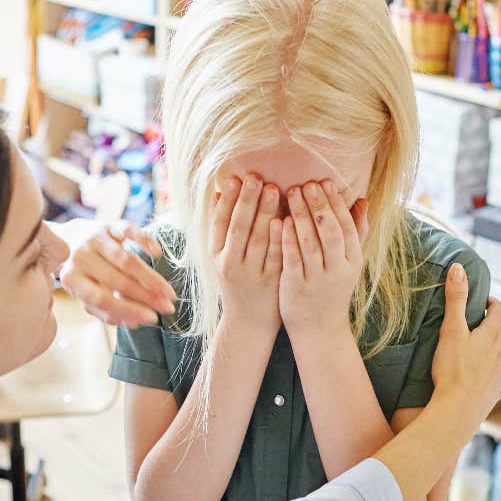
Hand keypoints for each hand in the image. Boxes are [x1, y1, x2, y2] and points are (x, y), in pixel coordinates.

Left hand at [59, 220, 175, 327]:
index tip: (152, 318)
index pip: (102, 299)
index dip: (129, 310)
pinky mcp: (108, 225)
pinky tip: (157, 253)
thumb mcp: (89, 294)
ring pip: (127, 260)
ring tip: (168, 292)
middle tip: (167, 307)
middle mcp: (81, 258)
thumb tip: (136, 322)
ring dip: (151, 278)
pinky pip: (127, 230)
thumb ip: (108, 311)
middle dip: (146, 297)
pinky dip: (144, 240)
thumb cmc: (86, 274)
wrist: (72, 238)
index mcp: (73, 280)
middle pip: (118, 280)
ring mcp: (94, 239)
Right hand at [210, 174, 281, 331]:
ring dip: (264, 213)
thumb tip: (221, 192)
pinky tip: (284, 219)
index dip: (228, 200)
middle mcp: (229, 265)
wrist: (248, 322)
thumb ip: (223, 228)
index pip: (219, 223)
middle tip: (255, 177)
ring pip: (257, 239)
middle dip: (246, 201)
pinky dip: (279, 237)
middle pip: (238, 228)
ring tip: (273, 189)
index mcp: (215, 256)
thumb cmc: (236, 283)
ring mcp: (250, 274)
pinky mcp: (270, 282)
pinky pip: (276, 256)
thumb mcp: (223, 257)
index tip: (235, 178)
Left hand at [280, 180, 368, 338]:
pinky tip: (278, 220)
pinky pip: (292, 259)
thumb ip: (356, 231)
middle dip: (318, 205)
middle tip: (306, 183)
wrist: (319, 329)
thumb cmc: (332, 288)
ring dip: (300, 215)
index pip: (346, 226)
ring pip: (310, 243)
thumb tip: (363, 199)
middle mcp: (338, 269)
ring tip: (290, 192)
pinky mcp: (296, 287)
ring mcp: (317, 279)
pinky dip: (286, 238)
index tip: (324, 182)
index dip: (336, 203)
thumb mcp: (349, 263)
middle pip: (329, 232)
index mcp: (353, 260)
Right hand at [432, 264, 500, 426]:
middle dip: (485, 327)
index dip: (490, 302)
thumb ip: (455, 299)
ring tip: (466, 352)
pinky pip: (494, 374)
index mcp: (494, 334)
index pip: (499, 309)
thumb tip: (458, 269)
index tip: (479, 301)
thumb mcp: (450, 330)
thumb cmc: (453, 369)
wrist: (458, 409)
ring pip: (498, 354)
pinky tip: (470, 374)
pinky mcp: (497, 388)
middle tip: (465, 327)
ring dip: (486, 350)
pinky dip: (484, 370)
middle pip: (498, 332)